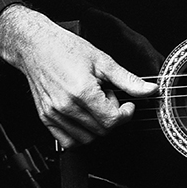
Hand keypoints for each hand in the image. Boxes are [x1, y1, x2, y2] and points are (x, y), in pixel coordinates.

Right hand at [0, 4, 158, 147]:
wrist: (36, 46)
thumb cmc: (66, 49)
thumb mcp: (103, 61)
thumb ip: (128, 80)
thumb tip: (150, 90)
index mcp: (82, 92)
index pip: (112, 121)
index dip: (126, 114)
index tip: (128, 105)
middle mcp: (66, 106)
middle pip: (102, 131)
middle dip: (112, 117)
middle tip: (108, 98)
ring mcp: (54, 114)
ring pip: (86, 139)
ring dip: (97, 126)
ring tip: (94, 105)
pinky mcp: (45, 118)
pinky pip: (67, 141)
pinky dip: (80, 135)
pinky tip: (84, 117)